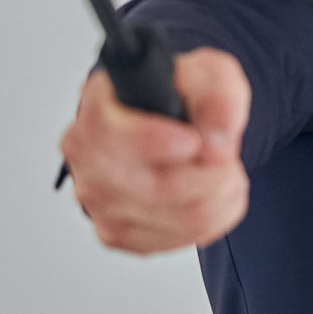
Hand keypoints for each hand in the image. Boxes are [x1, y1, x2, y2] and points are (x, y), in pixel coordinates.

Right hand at [59, 47, 249, 252]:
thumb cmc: (182, 97)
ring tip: (225, 171)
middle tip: (227, 155)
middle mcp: (86, 156)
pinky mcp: (115, 233)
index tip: (193, 141)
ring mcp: (96, 200)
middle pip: (159, 188)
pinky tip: (212, 193)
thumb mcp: (209, 75)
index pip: (111, 134)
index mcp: (97, 107)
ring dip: (222, 194)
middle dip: (213, 173)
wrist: (175, 127)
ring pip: (181, 216)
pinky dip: (216, 217)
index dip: (157, 142)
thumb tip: (217, 143)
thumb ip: (218, 96)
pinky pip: (182, 238)